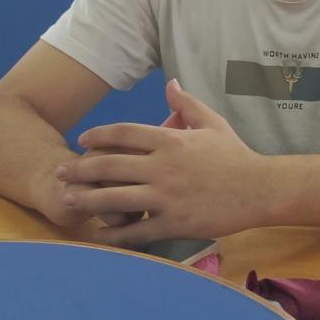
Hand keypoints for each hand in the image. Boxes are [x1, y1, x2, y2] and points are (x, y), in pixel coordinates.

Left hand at [58, 80, 264, 245]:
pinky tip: (97, 235)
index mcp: (171, 140)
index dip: (98, 136)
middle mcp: (163, 167)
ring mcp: (167, 197)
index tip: (82, 140)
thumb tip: (170, 83)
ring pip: (115, 199)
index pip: (124, 133)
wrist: (260, 188)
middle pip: (110, 166)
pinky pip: (136, 232)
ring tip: (67, 200)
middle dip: (80, 168)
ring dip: (87, 200)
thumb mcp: (212, 123)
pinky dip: (113, 235)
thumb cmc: (235, 154)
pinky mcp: (174, 223)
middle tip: (59, 171)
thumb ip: (187, 104)